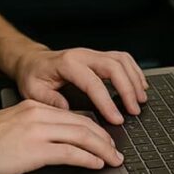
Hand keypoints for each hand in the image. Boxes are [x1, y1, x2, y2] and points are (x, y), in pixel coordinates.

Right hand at [0, 99, 123, 173]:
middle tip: (115, 150)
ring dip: (102, 149)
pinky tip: (96, 164)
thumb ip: (33, 128)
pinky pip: (70, 153)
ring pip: (82, 136)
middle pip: (83, 123)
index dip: (92, 128)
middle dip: (104, 138)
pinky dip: (88, 159)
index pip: (72, 115)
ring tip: (113, 159)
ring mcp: (37, 131)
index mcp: (33, 106)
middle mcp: (38, 114)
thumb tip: (53, 142)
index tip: (103, 138)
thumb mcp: (12, 125)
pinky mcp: (35, 150)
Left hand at [12, 47, 147, 124]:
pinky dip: (134, 71)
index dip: (107, 102)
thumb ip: (50, 102)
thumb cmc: (33, 76)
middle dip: (127, 90)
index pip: (93, 83)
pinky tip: (140, 85)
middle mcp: (82, 55)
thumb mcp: (33, 91)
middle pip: (114, 67)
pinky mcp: (98, 56)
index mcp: (67, 64)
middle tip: (134, 110)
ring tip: (141, 99)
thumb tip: (69, 112)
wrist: (31, 61)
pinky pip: (122, 58)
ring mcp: (92, 54)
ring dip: (134, 79)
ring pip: (121, 60)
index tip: (116, 119)